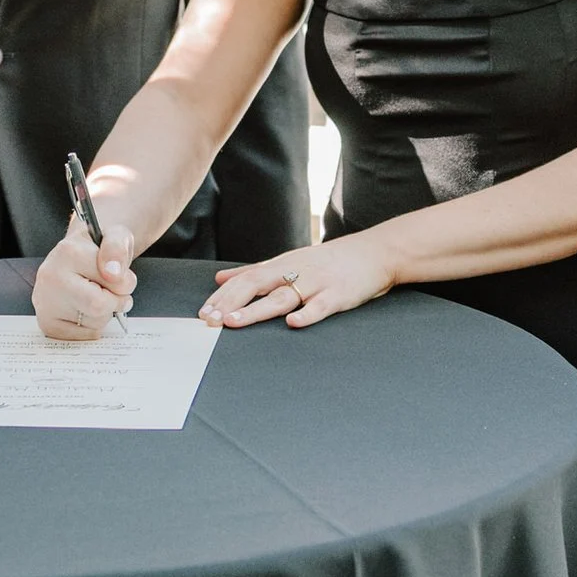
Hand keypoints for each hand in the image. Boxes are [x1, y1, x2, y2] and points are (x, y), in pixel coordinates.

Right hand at [33, 215, 138, 339]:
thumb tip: (113, 273)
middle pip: (99, 308)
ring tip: (96, 295)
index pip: (113, 283)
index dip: (126, 283)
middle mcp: (50, 278)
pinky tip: (85, 308)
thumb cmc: (98, 249)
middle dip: (115, 301)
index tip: (121, 276)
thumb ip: (117, 248)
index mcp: (68, 253)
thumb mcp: (116, 236)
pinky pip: (83, 336)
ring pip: (94, 324)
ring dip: (104, 313)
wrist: (78, 255)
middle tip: (113, 290)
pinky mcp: (47, 323)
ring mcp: (45, 303)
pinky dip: (92, 326)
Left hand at [202, 234, 394, 328]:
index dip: (222, 295)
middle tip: (209, 320)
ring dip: (255, 310)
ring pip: (282, 297)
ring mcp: (317, 283)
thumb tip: (220, 278)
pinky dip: (307, 314)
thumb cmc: (328, 260)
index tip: (203, 312)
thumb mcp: (289, 261)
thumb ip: (254, 271)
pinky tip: (293, 323)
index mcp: (281, 265)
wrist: (374, 253)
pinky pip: (321, 306)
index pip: (245, 279)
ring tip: (233, 321)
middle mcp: (295, 272)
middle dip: (230, 303)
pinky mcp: (338, 295)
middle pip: (256, 285)